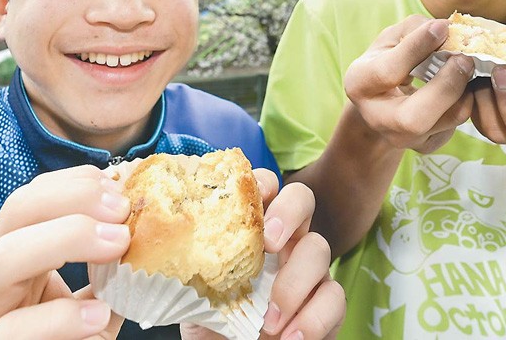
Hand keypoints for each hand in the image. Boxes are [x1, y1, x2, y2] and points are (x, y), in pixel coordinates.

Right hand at [0, 166, 130, 339]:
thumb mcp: (89, 296)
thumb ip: (109, 267)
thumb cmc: (69, 339)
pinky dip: (60, 319)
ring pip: (2, 259)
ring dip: (68, 239)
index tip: (120, 186)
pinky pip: (11, 332)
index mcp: (16, 256)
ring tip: (117, 245)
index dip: (76, 182)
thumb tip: (149, 225)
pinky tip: (98, 317)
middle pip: (16, 211)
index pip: (34, 197)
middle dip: (74, 199)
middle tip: (123, 210)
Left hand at [181, 169, 345, 339]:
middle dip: (289, 211)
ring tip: (269, 322)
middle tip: (269, 245)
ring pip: (320, 247)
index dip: (262, 182)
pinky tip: (289, 338)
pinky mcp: (327, 302)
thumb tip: (171, 252)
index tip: (250, 200)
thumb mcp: (194, 293)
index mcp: (254, 229)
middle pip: (302, 198)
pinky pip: (334, 297)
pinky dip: (313, 319)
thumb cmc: (212, 323)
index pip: (265, 186)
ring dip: (294, 283)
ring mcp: (310, 268)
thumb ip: (194, 268)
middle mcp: (285, 240)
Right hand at [344, 15, 474, 153]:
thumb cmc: (387, 60)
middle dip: (446, 86)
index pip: (388, 72)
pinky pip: (455, 127)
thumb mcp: (391, 39)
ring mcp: (401, 138)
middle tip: (465, 59)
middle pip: (414, 118)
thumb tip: (444, 29)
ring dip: (464, 92)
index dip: (417, 48)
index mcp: (359, 84)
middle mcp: (376, 118)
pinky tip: (463, 85)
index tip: (442, 27)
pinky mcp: (425, 146)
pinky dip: (467, 103)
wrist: (382, 99)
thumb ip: (414, 29)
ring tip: (467, 68)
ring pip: (444, 123)